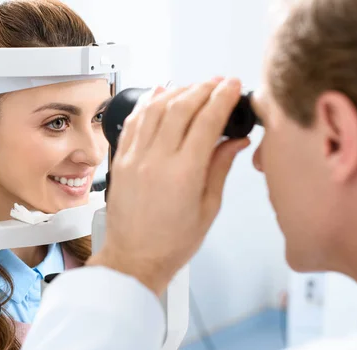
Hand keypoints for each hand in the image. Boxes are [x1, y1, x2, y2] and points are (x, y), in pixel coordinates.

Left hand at [87, 78, 249, 294]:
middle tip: (219, 82)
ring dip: (177, 91)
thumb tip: (235, 142)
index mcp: (183, 174)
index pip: (206, 121)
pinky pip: (133, 122)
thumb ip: (220, 168)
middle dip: (203, 88)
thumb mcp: (208, 208)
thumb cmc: (171, 243)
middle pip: (180, 108)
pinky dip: (148, 103)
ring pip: (155, 109)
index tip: (233, 86)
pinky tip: (159, 94)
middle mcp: (156, 160)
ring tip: (194, 86)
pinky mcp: (120, 161)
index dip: (222, 98)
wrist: (134, 259)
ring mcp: (134, 158)